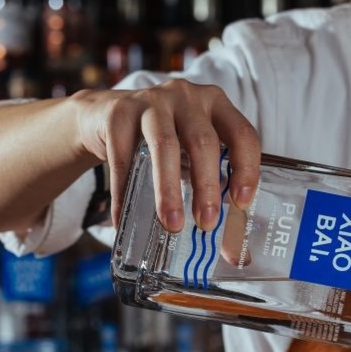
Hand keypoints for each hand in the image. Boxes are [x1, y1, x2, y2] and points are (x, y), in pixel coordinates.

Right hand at [70, 79, 260, 232]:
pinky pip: (123, 157)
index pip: (242, 134)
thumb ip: (215, 195)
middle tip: (206, 223)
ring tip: (172, 224)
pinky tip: (125, 221)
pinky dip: (126, 193)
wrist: (104, 117)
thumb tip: (236, 254)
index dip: (246, 168)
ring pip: (165, 145)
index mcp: (217, 105)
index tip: (242, 203)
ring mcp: (151, 101)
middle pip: (203, 142)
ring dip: (169, 190)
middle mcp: (187, 97)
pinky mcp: (118, 113)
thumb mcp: (193, 158)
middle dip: (207, 187)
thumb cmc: (164, 143)